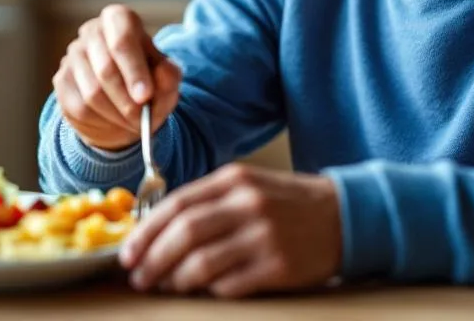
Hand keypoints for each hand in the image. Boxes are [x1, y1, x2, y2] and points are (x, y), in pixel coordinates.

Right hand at [54, 4, 182, 150]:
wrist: (122, 102)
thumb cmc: (147, 82)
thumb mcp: (166, 79)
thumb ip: (169, 75)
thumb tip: (166, 73)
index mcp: (119, 19)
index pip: (122, 39)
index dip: (134, 69)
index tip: (145, 96)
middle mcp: (92, 31)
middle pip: (106, 69)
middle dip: (127, 100)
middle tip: (142, 118)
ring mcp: (73, 55)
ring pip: (92, 93)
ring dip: (117, 114)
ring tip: (134, 123)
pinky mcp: (62, 80)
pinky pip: (80, 108)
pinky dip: (102, 122)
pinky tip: (115, 123)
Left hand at [120, 164, 341, 297]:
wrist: (345, 216)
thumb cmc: (289, 204)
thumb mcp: (248, 186)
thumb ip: (208, 201)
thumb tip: (158, 231)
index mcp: (235, 179)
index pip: (177, 205)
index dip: (146, 232)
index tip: (128, 253)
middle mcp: (248, 204)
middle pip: (184, 234)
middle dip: (153, 259)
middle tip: (139, 276)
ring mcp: (265, 236)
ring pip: (202, 263)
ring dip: (176, 280)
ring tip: (167, 287)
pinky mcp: (279, 267)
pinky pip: (230, 286)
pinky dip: (210, 291)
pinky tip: (204, 292)